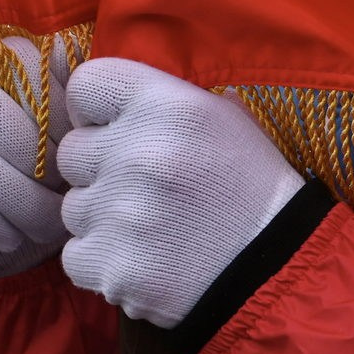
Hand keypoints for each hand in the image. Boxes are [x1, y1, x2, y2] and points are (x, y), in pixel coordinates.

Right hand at [0, 37, 73, 278]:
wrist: (13, 242)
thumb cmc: (56, 184)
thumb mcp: (78, 146)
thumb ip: (81, 111)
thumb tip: (85, 85)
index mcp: (1, 72)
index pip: (22, 61)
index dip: (61, 110)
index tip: (83, 147)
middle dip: (42, 163)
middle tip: (68, 194)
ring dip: (21, 202)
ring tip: (47, 225)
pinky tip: (10, 238)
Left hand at [57, 57, 303, 327]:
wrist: (281, 269)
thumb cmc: (254, 189)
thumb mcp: (228, 123)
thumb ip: (168, 100)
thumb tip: (115, 97)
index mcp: (168, 106)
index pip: (88, 85)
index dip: (98, 110)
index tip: (117, 129)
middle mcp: (138, 152)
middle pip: (73, 151)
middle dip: (102, 169)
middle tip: (149, 190)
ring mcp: (119, 213)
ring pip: (74, 207)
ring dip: (105, 218)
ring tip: (157, 230)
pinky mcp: (109, 266)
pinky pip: (77, 255)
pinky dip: (105, 261)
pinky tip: (148, 260)